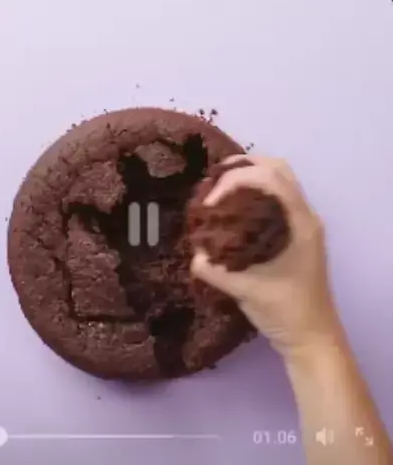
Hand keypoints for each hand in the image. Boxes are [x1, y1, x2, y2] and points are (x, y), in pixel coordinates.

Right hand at [191, 155, 341, 356]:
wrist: (311, 337)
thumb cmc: (285, 312)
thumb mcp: (245, 290)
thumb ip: (214, 270)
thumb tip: (193, 253)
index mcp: (300, 223)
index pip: (269, 178)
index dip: (234, 180)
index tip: (210, 205)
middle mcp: (305, 215)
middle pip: (277, 168)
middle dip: (242, 167)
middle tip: (213, 182)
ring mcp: (304, 223)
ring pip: (279, 180)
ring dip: (249, 177)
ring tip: (220, 191)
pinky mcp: (297, 233)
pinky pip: (276, 198)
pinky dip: (254, 193)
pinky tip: (233, 210)